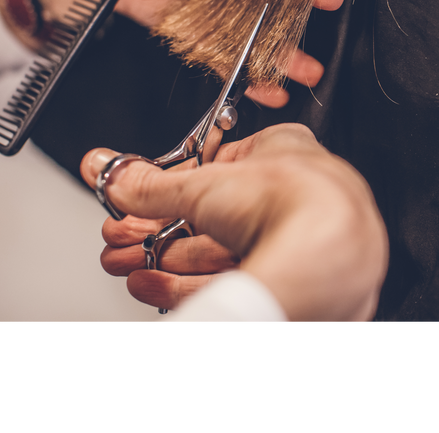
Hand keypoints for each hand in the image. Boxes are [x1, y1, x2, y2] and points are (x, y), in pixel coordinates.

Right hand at [81, 124, 388, 324]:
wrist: (329, 257)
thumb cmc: (293, 201)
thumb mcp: (200, 185)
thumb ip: (149, 184)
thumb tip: (109, 171)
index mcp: (282, 152)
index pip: (214, 171)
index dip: (168, 189)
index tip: (138, 202)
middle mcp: (293, 197)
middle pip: (211, 218)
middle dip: (157, 231)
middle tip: (123, 239)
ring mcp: (293, 243)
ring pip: (217, 254)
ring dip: (164, 260)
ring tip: (127, 264)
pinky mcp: (289, 282)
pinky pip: (230, 282)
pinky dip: (186, 285)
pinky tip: (152, 285)